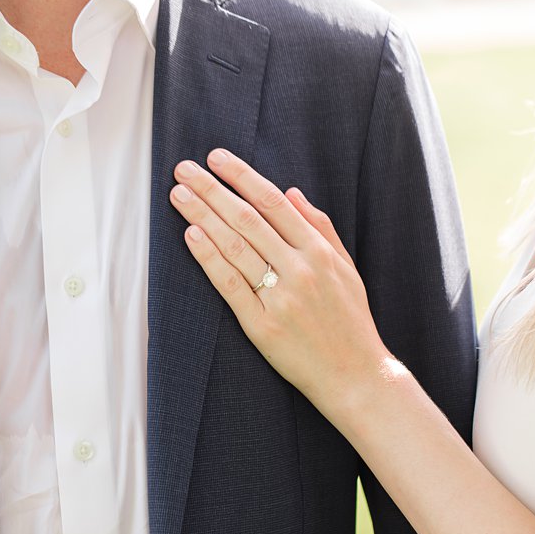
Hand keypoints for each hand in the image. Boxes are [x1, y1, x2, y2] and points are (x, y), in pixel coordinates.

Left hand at [170, 150, 389, 418]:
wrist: (356, 376)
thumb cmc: (350, 321)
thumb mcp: (346, 268)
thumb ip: (320, 228)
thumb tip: (291, 192)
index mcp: (320, 251)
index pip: (273, 203)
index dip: (242, 176)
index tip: (217, 158)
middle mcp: (300, 269)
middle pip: (247, 219)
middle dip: (212, 190)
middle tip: (184, 170)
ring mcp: (280, 297)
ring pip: (234, 246)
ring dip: (202, 216)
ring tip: (179, 195)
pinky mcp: (262, 326)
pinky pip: (230, 285)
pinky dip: (209, 258)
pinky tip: (191, 235)